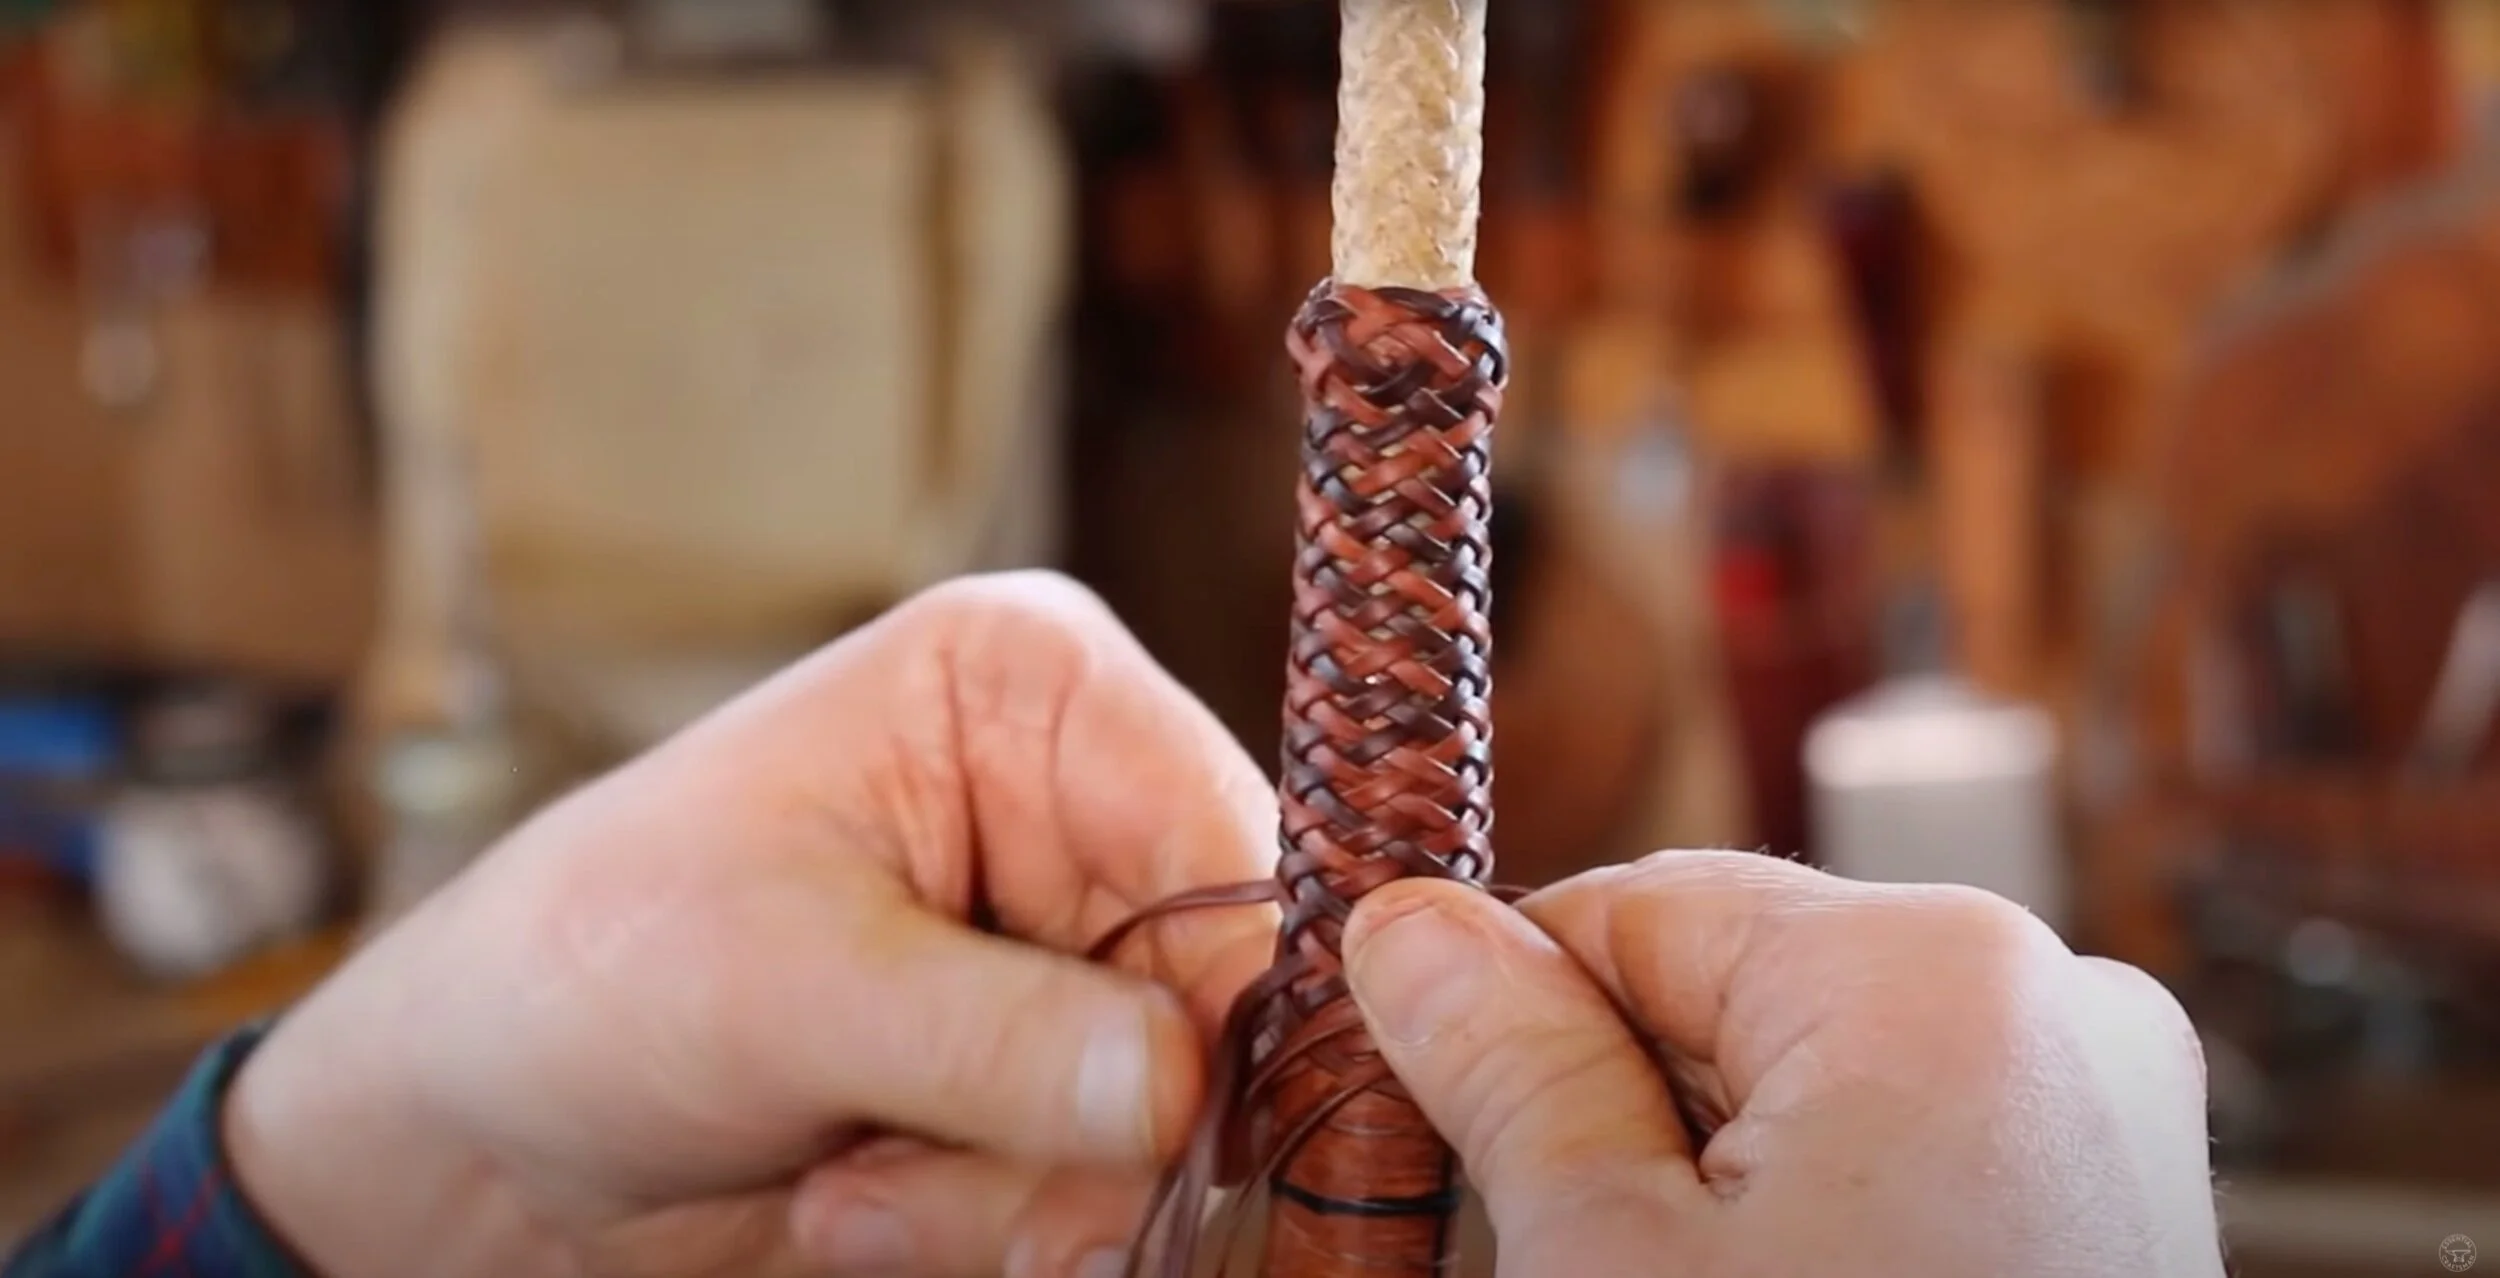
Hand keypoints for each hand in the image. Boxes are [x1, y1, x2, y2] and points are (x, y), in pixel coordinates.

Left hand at [224, 573, 1280, 1277]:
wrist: (487, 1133)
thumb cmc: (592, 974)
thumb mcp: (781, 983)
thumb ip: (997, 1038)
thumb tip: (1187, 1090)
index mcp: (1030, 690)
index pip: (1224, 831)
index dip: (1226, 989)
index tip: (1170, 1117)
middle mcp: (1078, 808)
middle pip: (1225, 991)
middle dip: (1090, 1126)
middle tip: (904, 1165)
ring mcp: (1071, 954)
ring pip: (1182, 1116)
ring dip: (1022, 1198)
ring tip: (849, 1184)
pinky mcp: (1051, 1079)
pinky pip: (1116, 1188)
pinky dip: (999, 1232)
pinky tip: (858, 1201)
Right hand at [1341, 851, 2221, 1276]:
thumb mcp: (1610, 1267)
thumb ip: (1505, 1066)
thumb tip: (1408, 927)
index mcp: (1931, 968)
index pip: (1634, 905)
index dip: (1507, 1012)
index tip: (1429, 1113)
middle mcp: (2054, 1002)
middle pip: (1730, 991)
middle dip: (1619, 1113)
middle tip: (1572, 1264)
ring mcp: (2106, 1110)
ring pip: (1815, 1081)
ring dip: (1708, 1181)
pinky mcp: (2117, 1205)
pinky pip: (1913, 1148)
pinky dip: (1817, 1222)